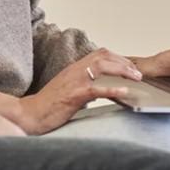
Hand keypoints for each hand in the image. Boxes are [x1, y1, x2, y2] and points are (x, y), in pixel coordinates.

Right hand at [15, 48, 142, 134]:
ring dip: (122, 71)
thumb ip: (83, 86)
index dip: (118, 58)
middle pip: (104, 56)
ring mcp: (74, 81)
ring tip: (136, 79)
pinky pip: (96, 89)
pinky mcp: (73, 95)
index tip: (131, 66)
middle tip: (139, 73)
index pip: (99, 54)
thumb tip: (101, 90)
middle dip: (124, 62)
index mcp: (74, 68)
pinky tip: (124, 92)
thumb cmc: (48, 106)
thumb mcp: (68, 91)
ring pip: (102, 66)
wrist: (30, 115)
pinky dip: (112, 89)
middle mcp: (75, 70)